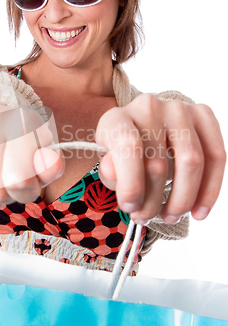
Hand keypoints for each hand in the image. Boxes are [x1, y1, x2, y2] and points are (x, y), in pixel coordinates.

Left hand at [96, 94, 225, 224]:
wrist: (145, 131)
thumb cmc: (124, 155)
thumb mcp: (110, 165)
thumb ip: (111, 172)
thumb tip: (116, 177)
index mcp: (117, 118)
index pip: (127, 146)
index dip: (131, 183)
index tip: (130, 208)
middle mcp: (148, 106)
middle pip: (158, 162)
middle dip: (153, 201)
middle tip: (146, 219)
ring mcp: (178, 108)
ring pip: (191, 161)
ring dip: (182, 199)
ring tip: (170, 216)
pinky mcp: (203, 114)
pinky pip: (216, 156)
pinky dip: (209, 190)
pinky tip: (198, 212)